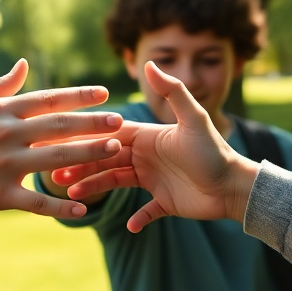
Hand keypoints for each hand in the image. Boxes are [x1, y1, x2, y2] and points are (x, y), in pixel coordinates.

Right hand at [0, 59, 122, 242]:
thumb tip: (25, 65)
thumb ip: (0, 86)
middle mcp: (5, 134)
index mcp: (0, 111)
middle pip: (61, 126)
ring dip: (90, 155)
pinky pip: (36, 202)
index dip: (80, 95)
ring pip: (57, 159)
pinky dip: (61, 206)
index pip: (48, 99)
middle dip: (96, 123)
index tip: (106, 93)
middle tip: (123, 122)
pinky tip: (83, 208)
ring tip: (115, 152)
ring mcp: (3, 165)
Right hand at [52, 62, 259, 232]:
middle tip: (56, 174)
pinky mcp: (165, 202)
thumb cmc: (214, 151)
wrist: (235, 186)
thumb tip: (149, 64)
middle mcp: (147, 157)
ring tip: (73, 197)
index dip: (86, 138)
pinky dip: (138, 218)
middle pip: (106, 160)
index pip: (110, 135)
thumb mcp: (193, 119)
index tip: (61, 141)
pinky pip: (146, 211)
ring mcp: (154, 180)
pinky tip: (130, 226)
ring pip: (116, 183)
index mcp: (148, 137)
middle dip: (81, 166)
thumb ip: (173, 91)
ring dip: (95, 189)